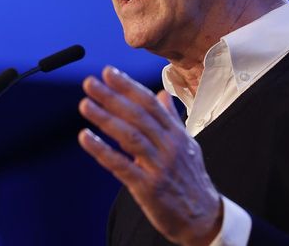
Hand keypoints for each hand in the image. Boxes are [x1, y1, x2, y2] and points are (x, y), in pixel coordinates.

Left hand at [78, 66, 221, 245]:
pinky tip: (85, 138)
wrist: (204, 218)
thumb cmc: (190, 179)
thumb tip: (161, 94)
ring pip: (129, 137)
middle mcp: (169, 147)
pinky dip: (102, 151)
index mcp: (176, 134)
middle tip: (89, 83)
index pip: (149, 103)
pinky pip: (122, 165)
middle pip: (137, 116)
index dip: (128, 86)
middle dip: (112, 97)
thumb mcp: (186, 145)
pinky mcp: (149, 187)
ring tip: (84, 104)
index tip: (108, 71)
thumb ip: (171, 119)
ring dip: (105, 119)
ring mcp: (159, 167)